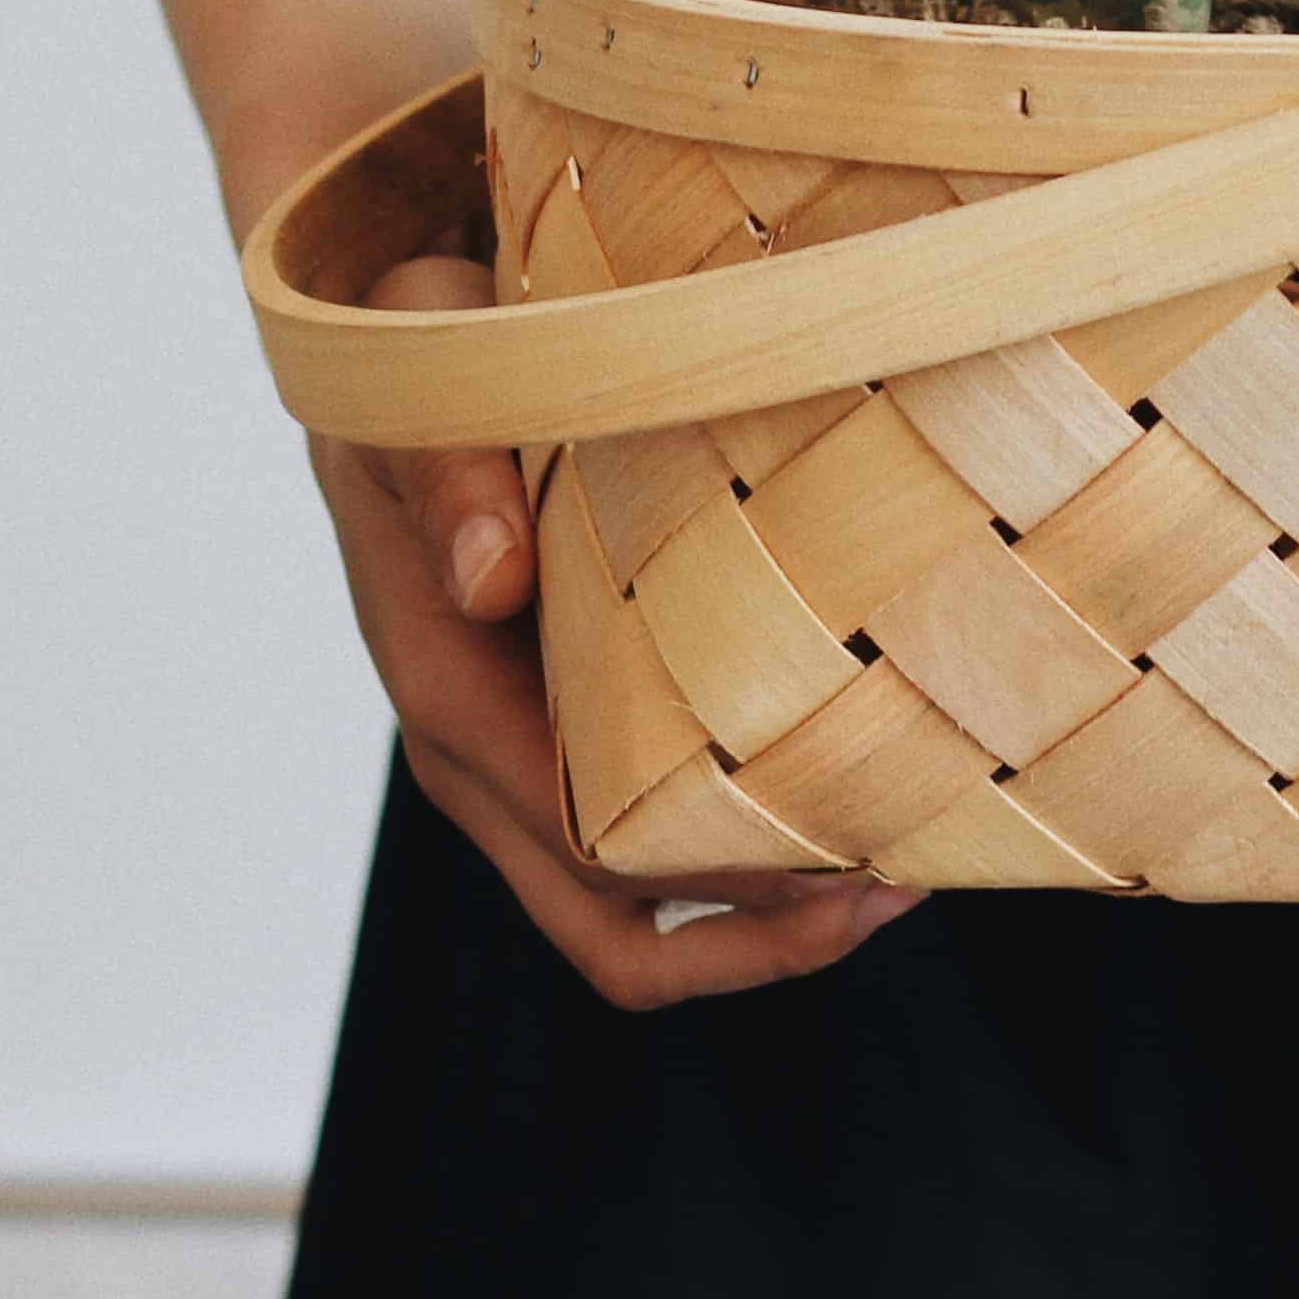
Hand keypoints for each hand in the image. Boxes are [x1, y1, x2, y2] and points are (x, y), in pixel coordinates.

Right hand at [314, 253, 925, 1005]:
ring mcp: (524, 762)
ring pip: (635, 921)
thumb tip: (489, 580)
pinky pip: (648, 850)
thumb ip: (450, 482)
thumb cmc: (423, 369)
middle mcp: (483, 760)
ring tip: (900, 868)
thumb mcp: (426, 400)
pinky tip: (844, 802)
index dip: (724, 877)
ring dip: (766, 924)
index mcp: (452, 696)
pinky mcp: (567, 735)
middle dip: (764, 939)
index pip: (589, 850)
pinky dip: (743, 866)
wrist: (397, 359)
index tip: (852, 854)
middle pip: (617, 937)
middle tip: (901, 882)